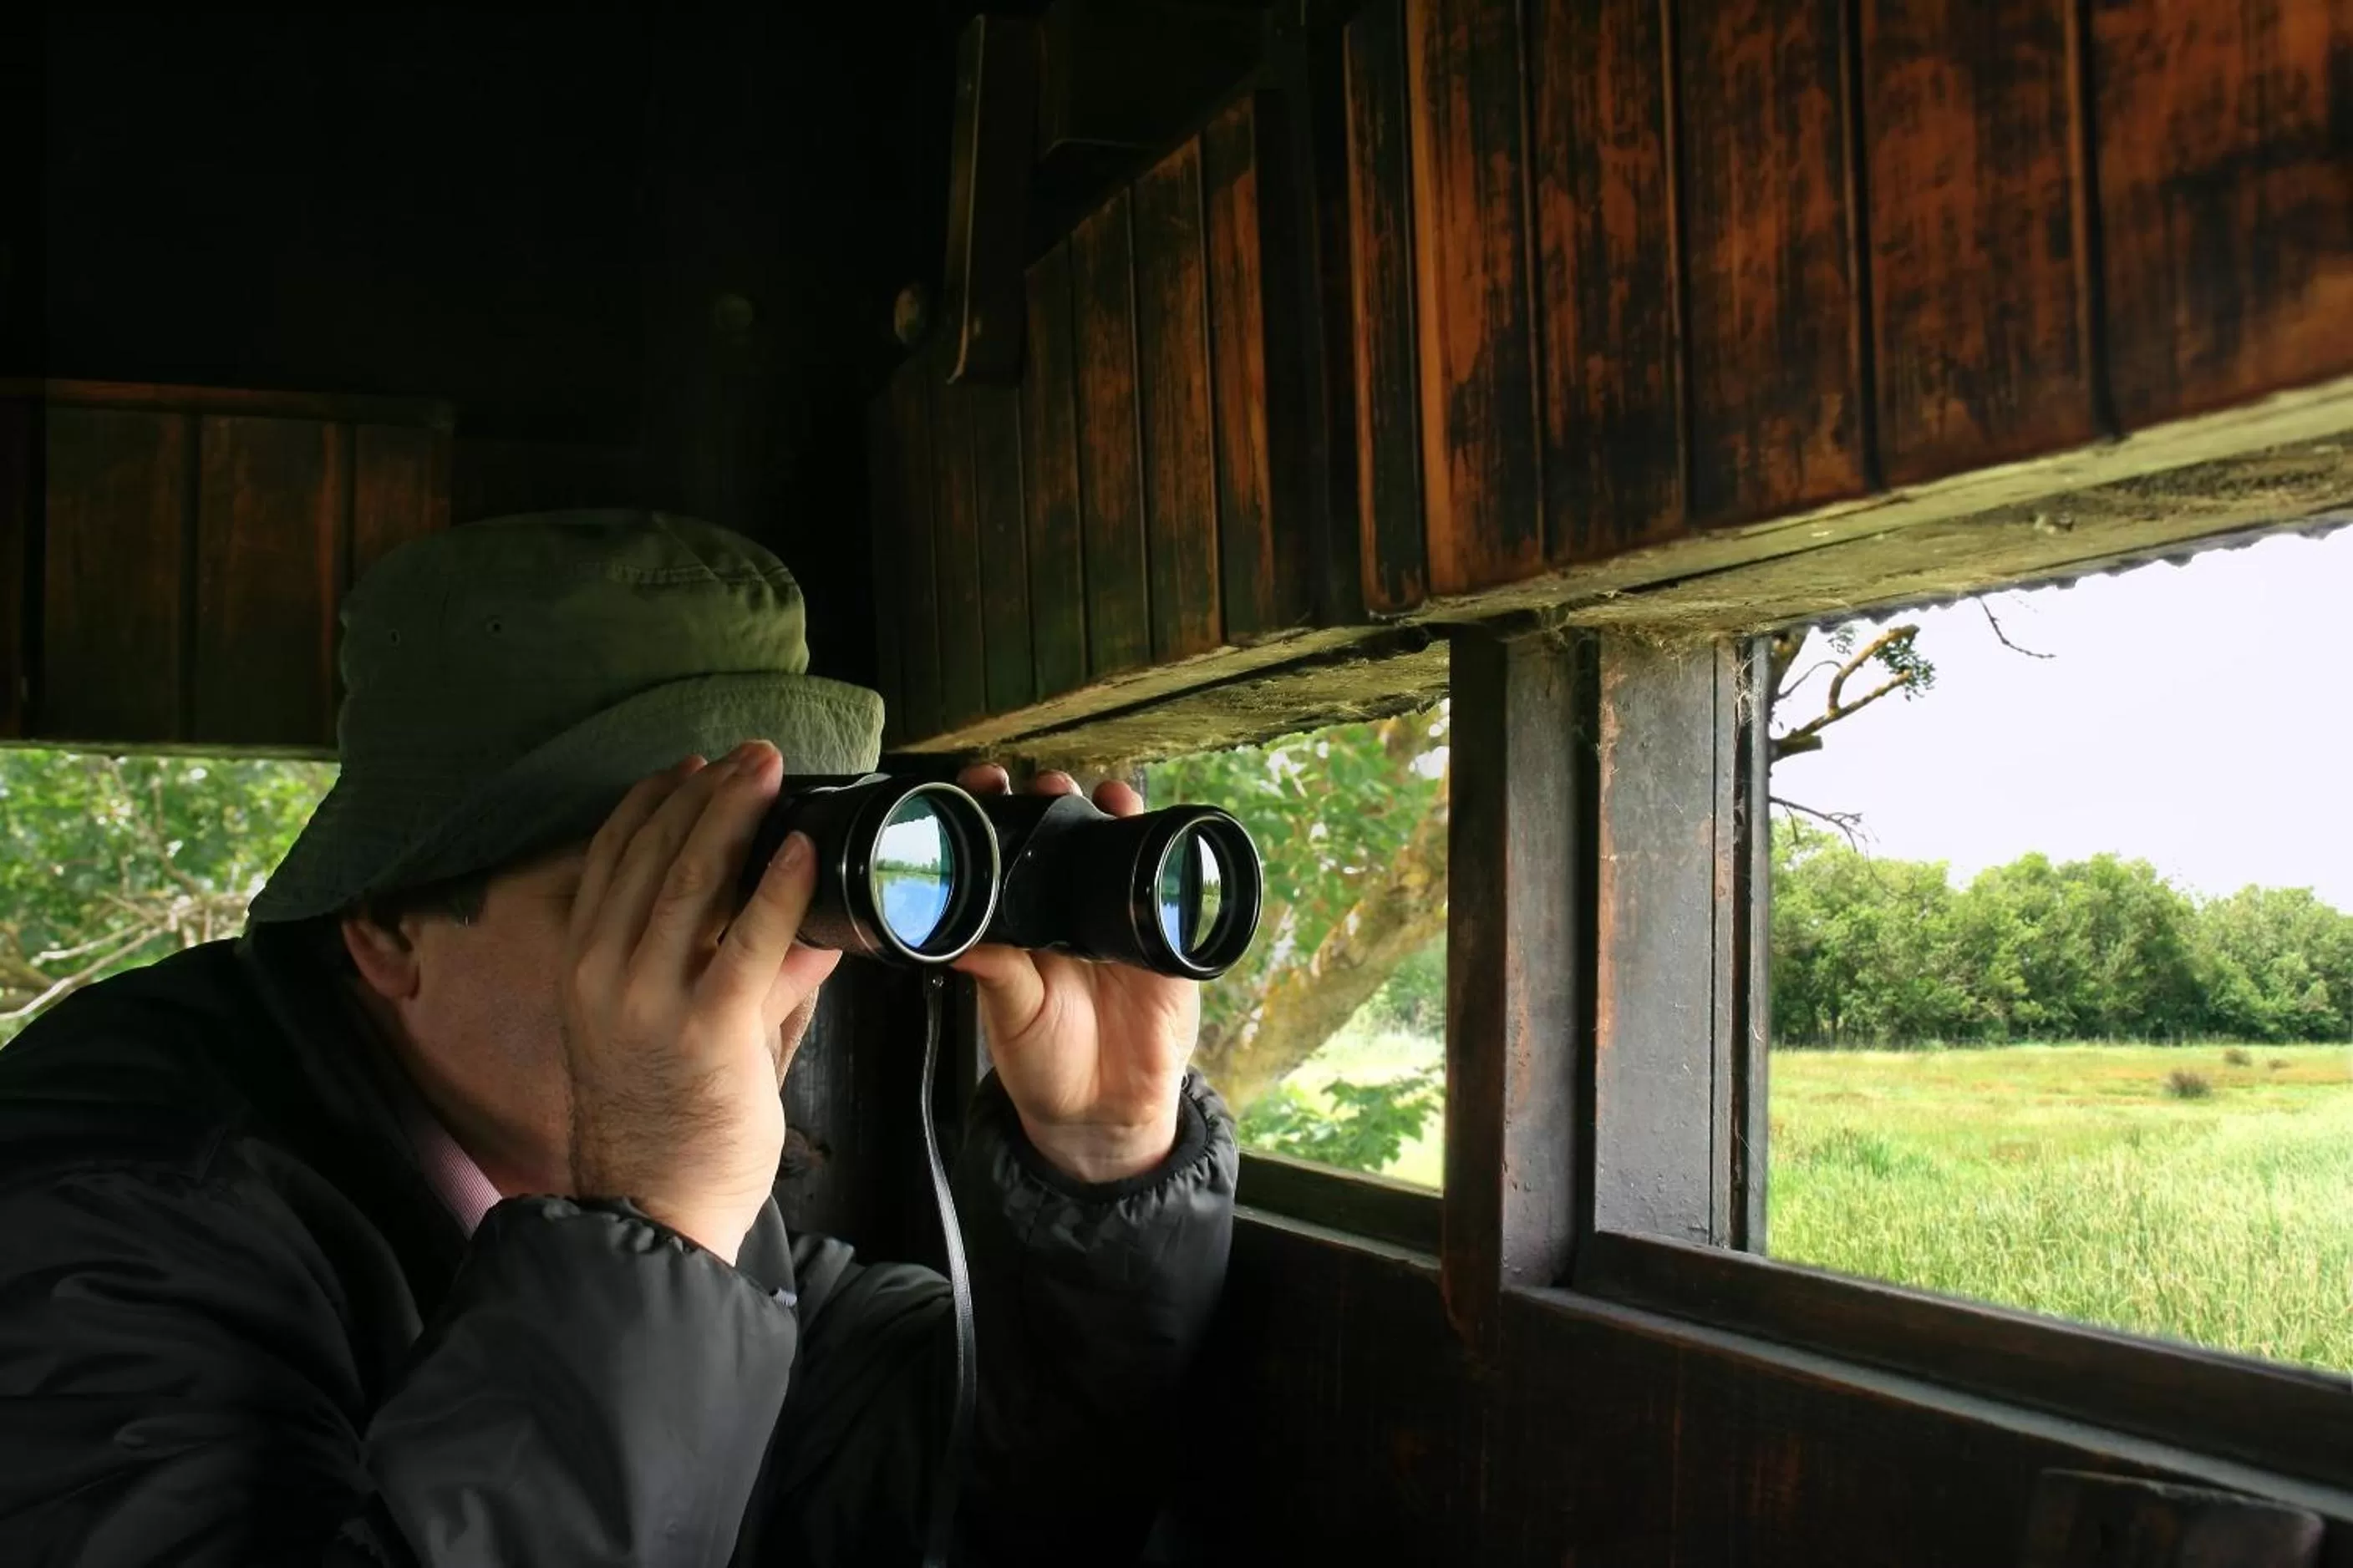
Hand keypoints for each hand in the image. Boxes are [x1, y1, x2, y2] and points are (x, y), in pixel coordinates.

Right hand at [560, 741, 839, 1262]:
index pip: (609, 859)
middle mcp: (604, 974)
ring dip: (735, 815)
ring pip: (691, 881)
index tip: (693, 765)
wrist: (653, 1209)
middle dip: (704, 792)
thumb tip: (807, 911)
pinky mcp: (707, 1029)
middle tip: (752, 754)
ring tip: (769, 772)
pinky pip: (748, 941)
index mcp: (584, 966)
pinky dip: (777, 887)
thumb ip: (741, 966)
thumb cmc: (669, 1121)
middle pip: (650, 854)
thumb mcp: (684, 1026)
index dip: (652, 802)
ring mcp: (650, 1000)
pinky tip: (801, 850)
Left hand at [951, 766, 1198, 1183]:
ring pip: (1117, 850)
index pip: (1006, 852)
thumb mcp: (1012, 1018)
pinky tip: (1159, 833)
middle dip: (1055, 797)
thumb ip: (998, 976)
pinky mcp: (1163, 943)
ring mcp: (1117, 922)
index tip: (983, 785)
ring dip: (1112, 812)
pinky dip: (1168, 857)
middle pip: (1064, 835)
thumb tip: (959, 940)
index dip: (997, 814)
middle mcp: (1067, 912)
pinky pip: (1170, 892)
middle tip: (1045, 785)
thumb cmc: (1043, 1065)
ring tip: (1106, 793)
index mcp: (1022, 923)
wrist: (1103, 1115)